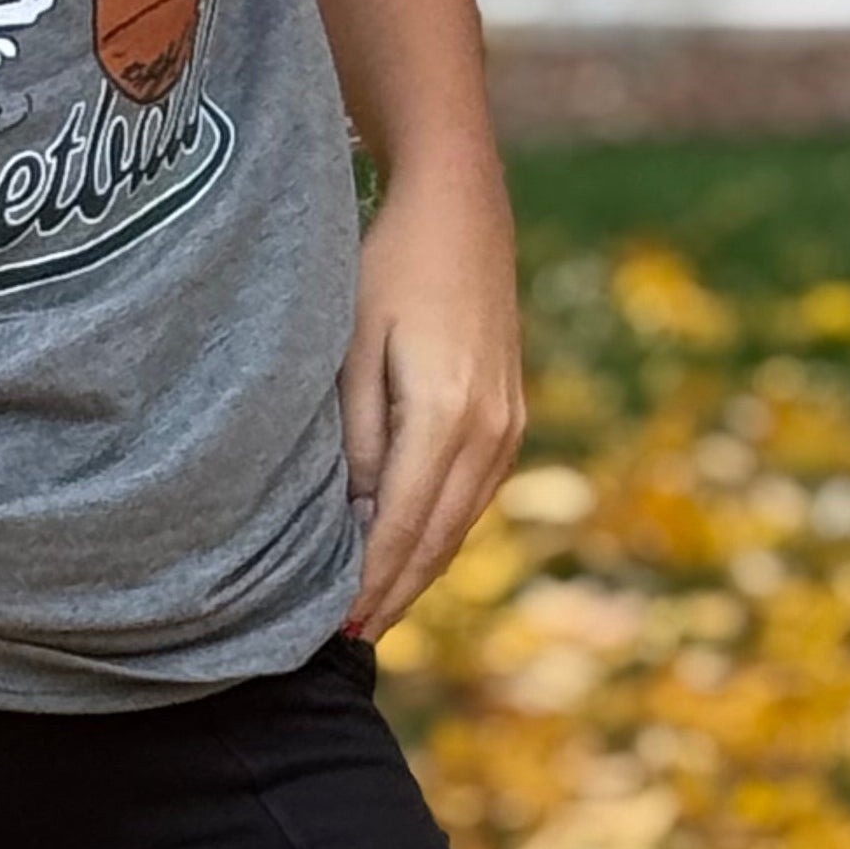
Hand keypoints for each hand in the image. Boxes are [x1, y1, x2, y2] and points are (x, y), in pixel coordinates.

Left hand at [338, 153, 524, 640]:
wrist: (459, 211)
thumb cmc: (387, 268)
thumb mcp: (352, 348)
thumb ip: (357, 437)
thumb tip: (358, 515)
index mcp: (446, 415)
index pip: (402, 524)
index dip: (370, 580)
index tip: (337, 624)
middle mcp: (490, 429)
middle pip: (438, 537)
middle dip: (395, 591)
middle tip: (351, 637)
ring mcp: (509, 423)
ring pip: (461, 522)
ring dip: (421, 569)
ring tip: (377, 608)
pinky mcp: (511, 414)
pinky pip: (474, 493)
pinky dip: (442, 531)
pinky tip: (414, 550)